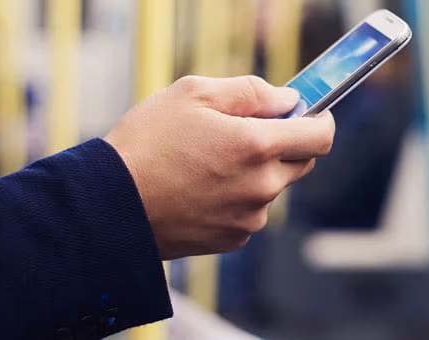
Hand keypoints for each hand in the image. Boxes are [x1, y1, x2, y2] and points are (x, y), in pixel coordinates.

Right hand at [105, 76, 334, 259]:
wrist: (109, 205)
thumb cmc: (145, 143)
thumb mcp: (193, 94)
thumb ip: (251, 91)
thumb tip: (288, 100)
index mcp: (256, 145)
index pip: (319, 136)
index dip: (319, 120)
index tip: (307, 114)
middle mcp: (260, 186)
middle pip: (301, 162)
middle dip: (284, 144)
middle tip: (245, 131)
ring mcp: (248, 218)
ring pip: (273, 187)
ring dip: (257, 172)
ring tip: (208, 162)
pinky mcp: (232, 240)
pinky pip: (250, 212)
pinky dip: (238, 198)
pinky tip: (200, 188)